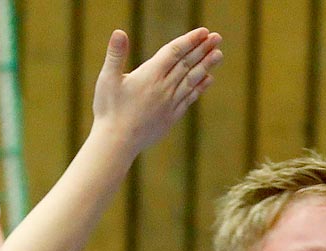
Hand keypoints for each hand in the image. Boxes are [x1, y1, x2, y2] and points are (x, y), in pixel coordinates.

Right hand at [90, 27, 221, 153]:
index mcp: (150, 75)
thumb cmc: (109, 110)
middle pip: (187, 64)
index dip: (190, 40)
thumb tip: (119, 31)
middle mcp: (164, 88)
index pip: (174, 52)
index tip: (203, 31)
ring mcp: (170, 103)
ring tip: (219, 54)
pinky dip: (200, 87)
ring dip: (206, 66)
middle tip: (217, 37)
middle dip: (203, 49)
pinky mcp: (171, 117)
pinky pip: (189, 98)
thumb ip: (115, 55)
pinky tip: (208, 79)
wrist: (117, 143)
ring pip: (192, 80)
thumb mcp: (107, 79)